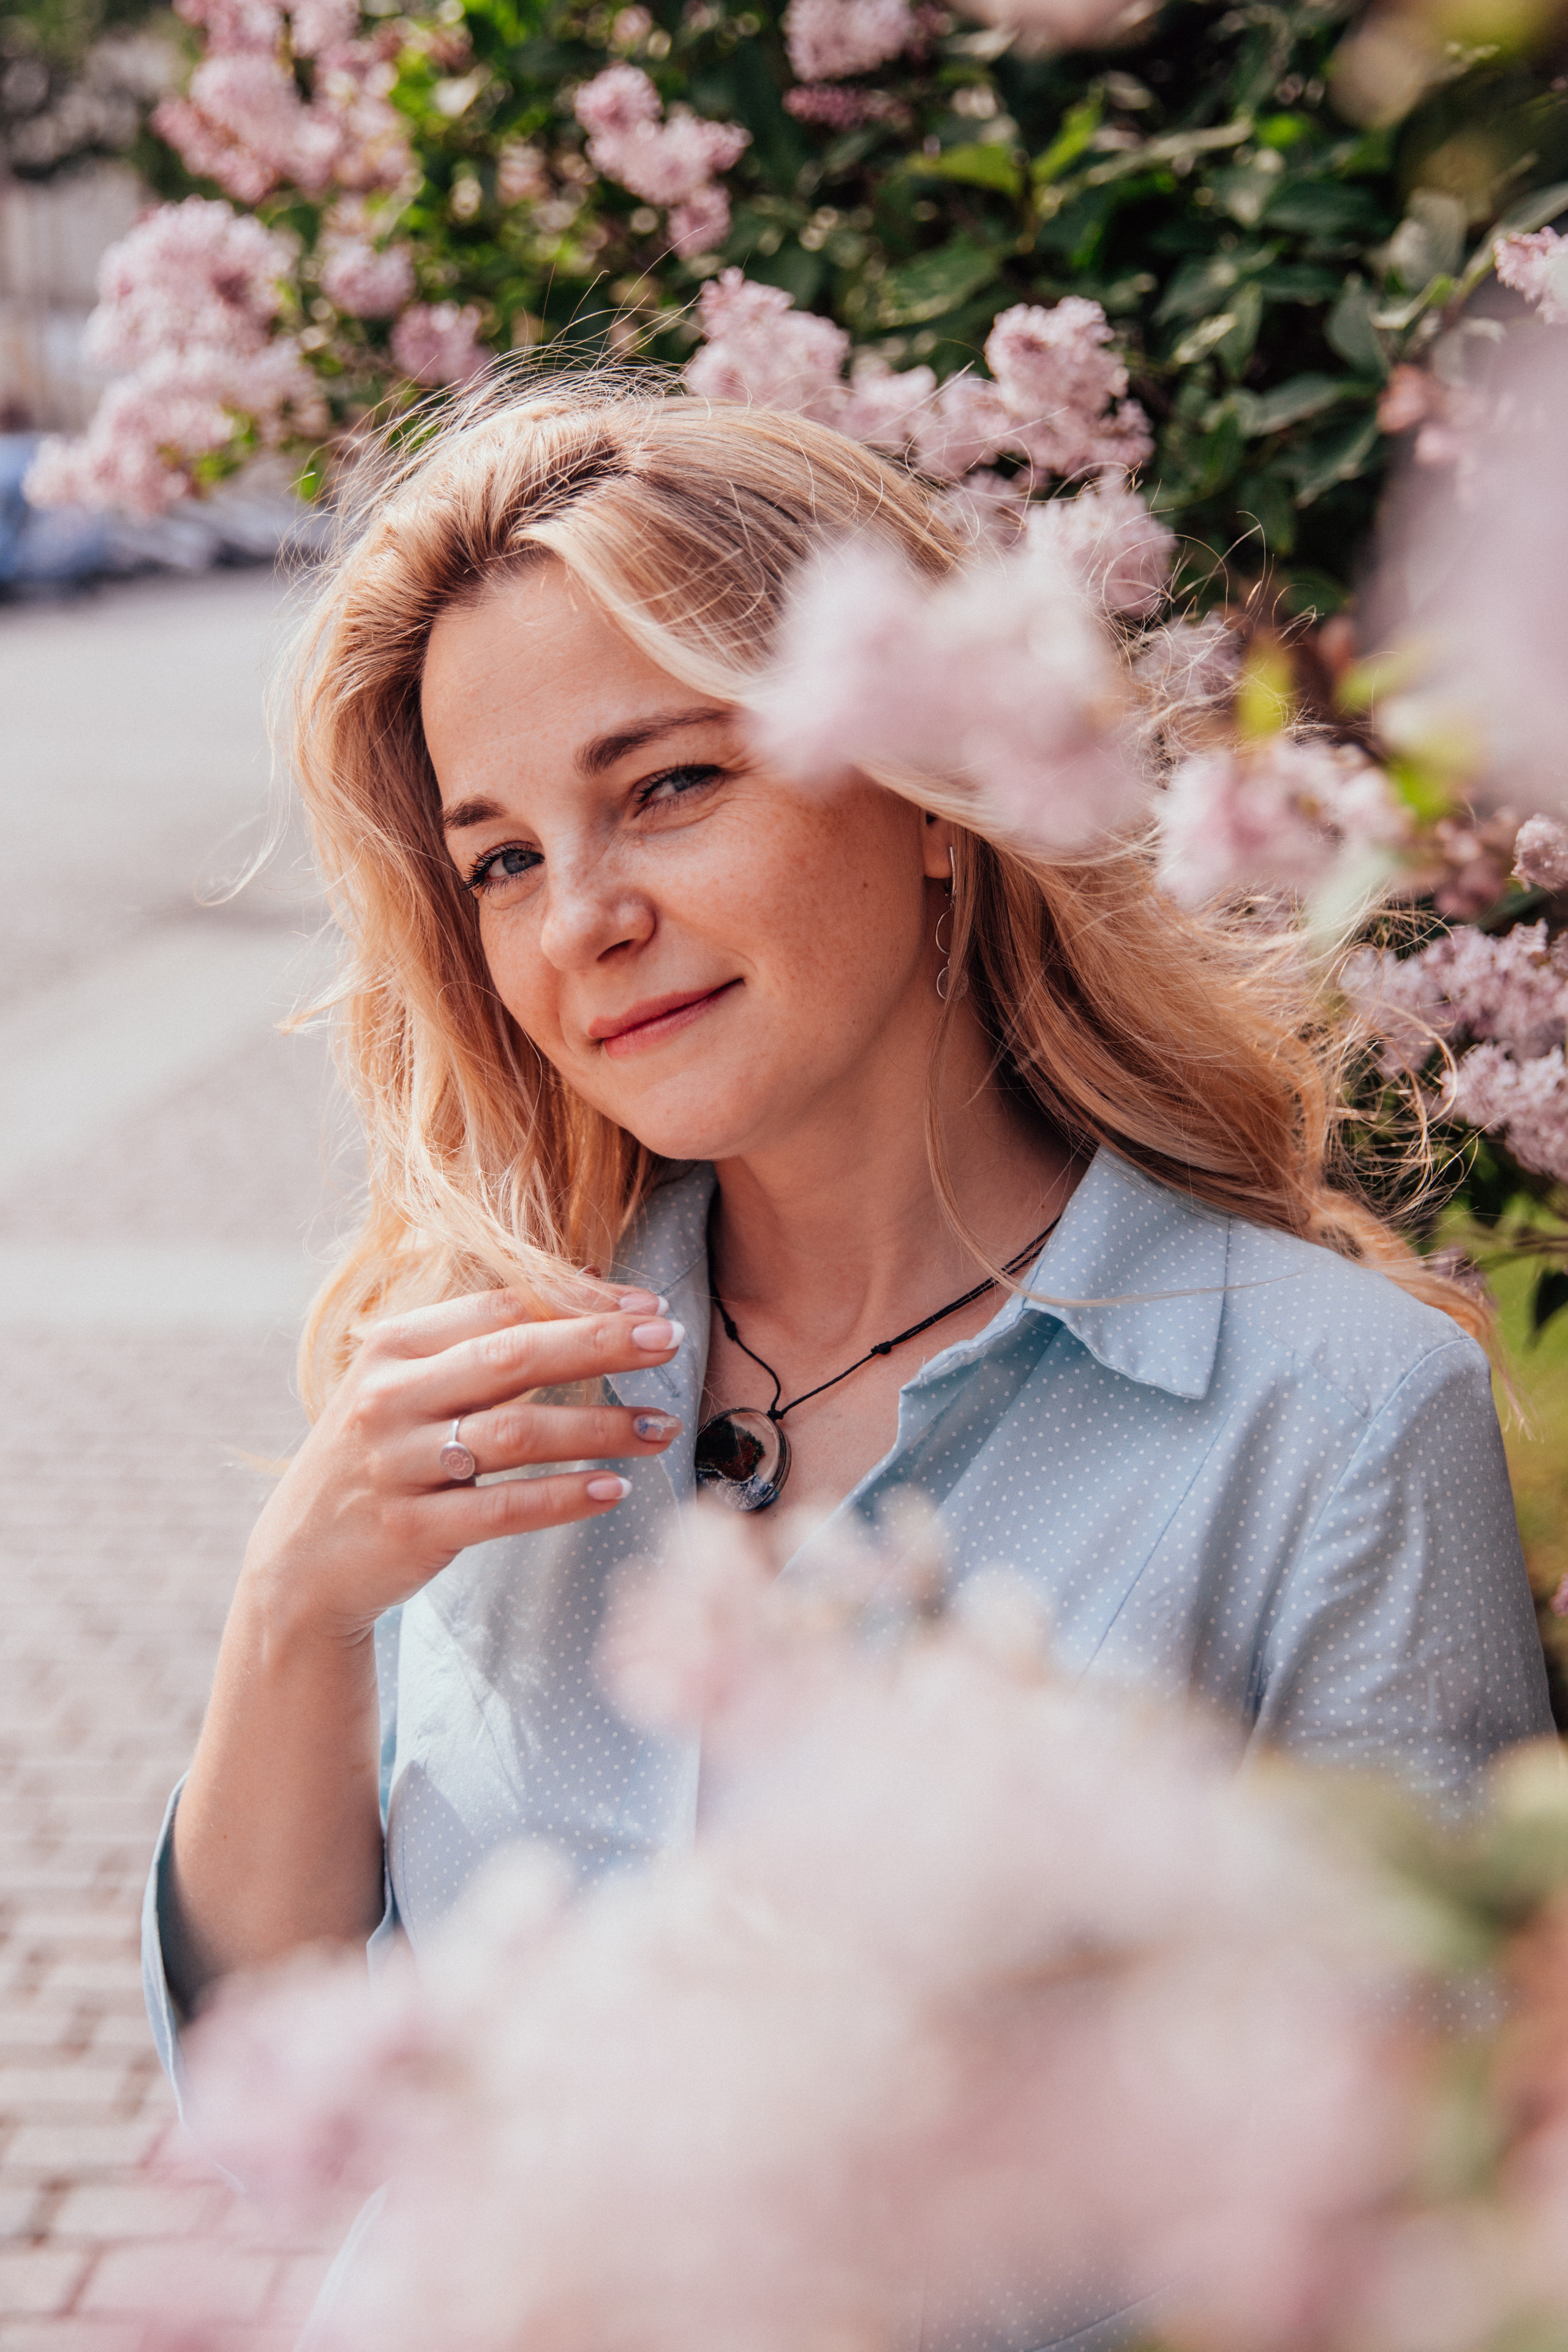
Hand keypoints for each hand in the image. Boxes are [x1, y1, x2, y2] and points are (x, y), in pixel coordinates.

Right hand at [241, 1285, 685, 1642]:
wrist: (301, 1563)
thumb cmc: (378, 1458)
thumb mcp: (406, 1386)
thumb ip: (483, 1339)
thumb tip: (588, 1281)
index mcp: (393, 1347)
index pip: (502, 1307)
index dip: (582, 1302)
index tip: (649, 1304)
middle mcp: (391, 1398)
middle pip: (515, 1357)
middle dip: (602, 1344)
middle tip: (671, 1340)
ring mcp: (399, 1465)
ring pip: (518, 1434)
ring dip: (602, 1427)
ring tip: (663, 1427)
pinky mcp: (414, 1530)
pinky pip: (505, 1507)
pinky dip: (565, 1497)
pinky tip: (614, 1489)